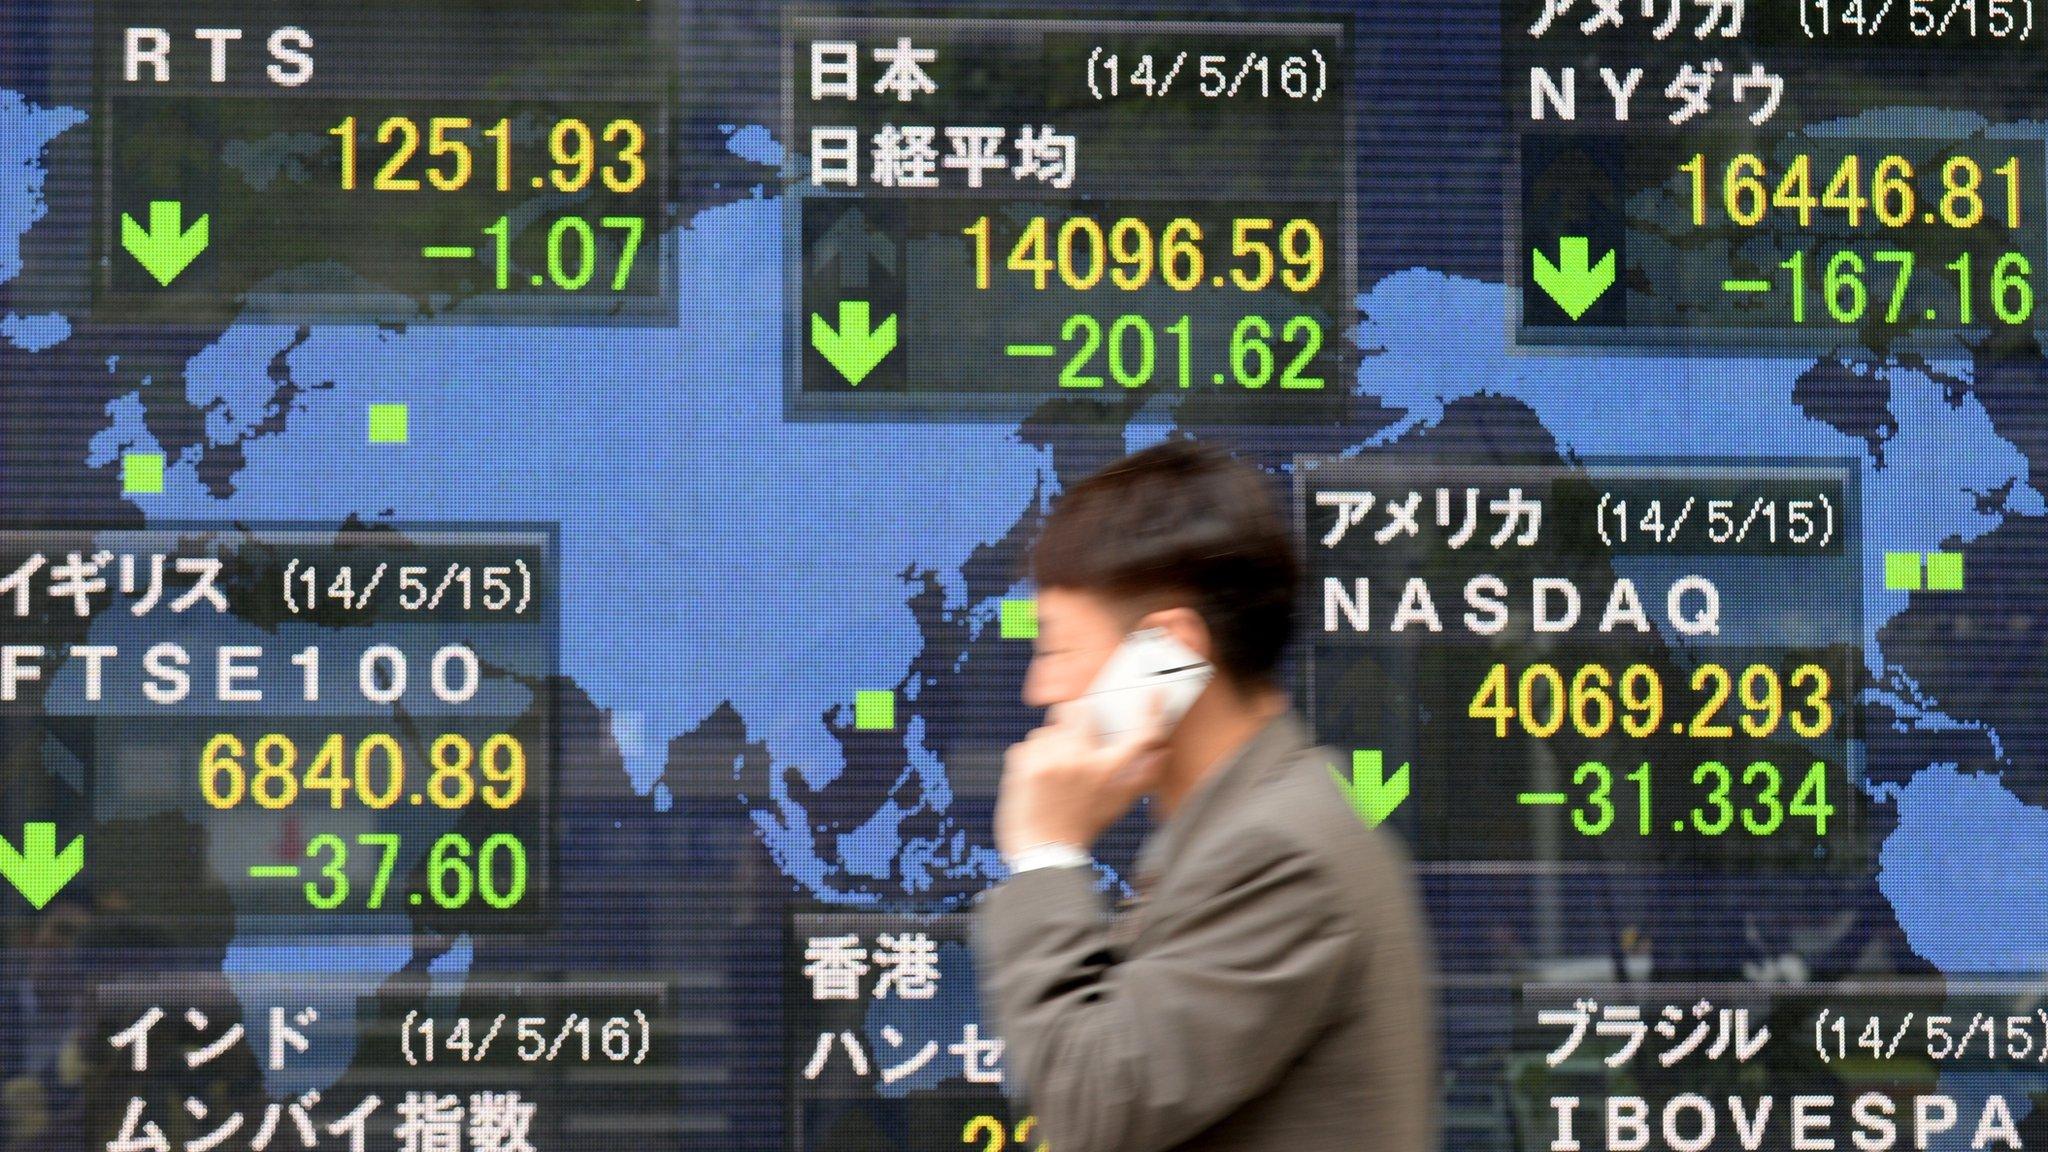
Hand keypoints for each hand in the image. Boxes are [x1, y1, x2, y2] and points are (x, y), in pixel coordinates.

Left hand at [995, 698, 1168, 856]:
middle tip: (1071, 740)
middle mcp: (1080, 760)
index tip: (1155, 695)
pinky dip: (1029, 759)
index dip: (1151, 713)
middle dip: (1074, 719)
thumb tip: (1164, 752)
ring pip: (1047, 729)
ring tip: (1051, 775)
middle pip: (1078, 710)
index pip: (1137, 737)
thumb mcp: (1116, 805)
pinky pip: (1026, 744)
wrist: (1042, 854)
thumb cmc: (1081, 829)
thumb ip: (1142, 777)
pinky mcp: (1024, 763)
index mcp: (1107, 771)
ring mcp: (1050, 759)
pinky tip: (1035, 782)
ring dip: (1048, 746)